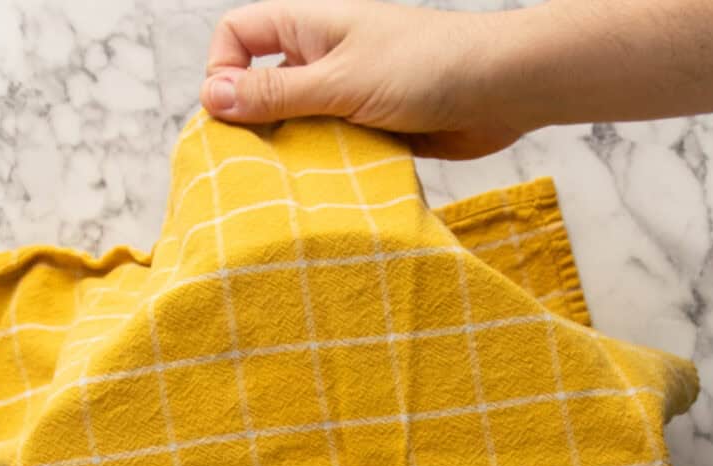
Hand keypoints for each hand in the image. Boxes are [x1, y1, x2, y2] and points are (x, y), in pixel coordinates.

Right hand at [200, 0, 541, 159]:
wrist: (500, 91)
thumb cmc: (426, 68)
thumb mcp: (340, 81)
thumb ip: (278, 93)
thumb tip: (213, 98)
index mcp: (308, 26)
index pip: (238, 36)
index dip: (224, 71)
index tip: (232, 115)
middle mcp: (322, 56)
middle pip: (262, 86)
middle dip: (254, 123)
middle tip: (252, 167)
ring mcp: (346, 94)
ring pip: (296, 124)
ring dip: (291, 153)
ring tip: (290, 184)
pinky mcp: (369, 129)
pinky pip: (330, 150)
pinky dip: (324, 169)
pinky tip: (323, 191)